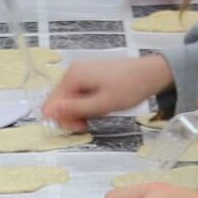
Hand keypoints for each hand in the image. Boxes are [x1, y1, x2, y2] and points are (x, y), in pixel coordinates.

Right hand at [42, 52, 173, 126]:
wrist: (151, 73)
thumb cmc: (129, 89)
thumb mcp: (102, 104)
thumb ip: (74, 109)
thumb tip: (46, 113)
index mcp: (72, 76)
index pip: (52, 104)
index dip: (63, 119)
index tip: (81, 126)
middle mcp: (73, 71)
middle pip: (60, 100)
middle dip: (73, 115)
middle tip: (90, 123)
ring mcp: (81, 71)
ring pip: (70, 98)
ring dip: (81, 110)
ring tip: (99, 112)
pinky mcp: (89, 73)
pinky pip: (79, 92)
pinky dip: (87, 102)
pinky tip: (100, 105)